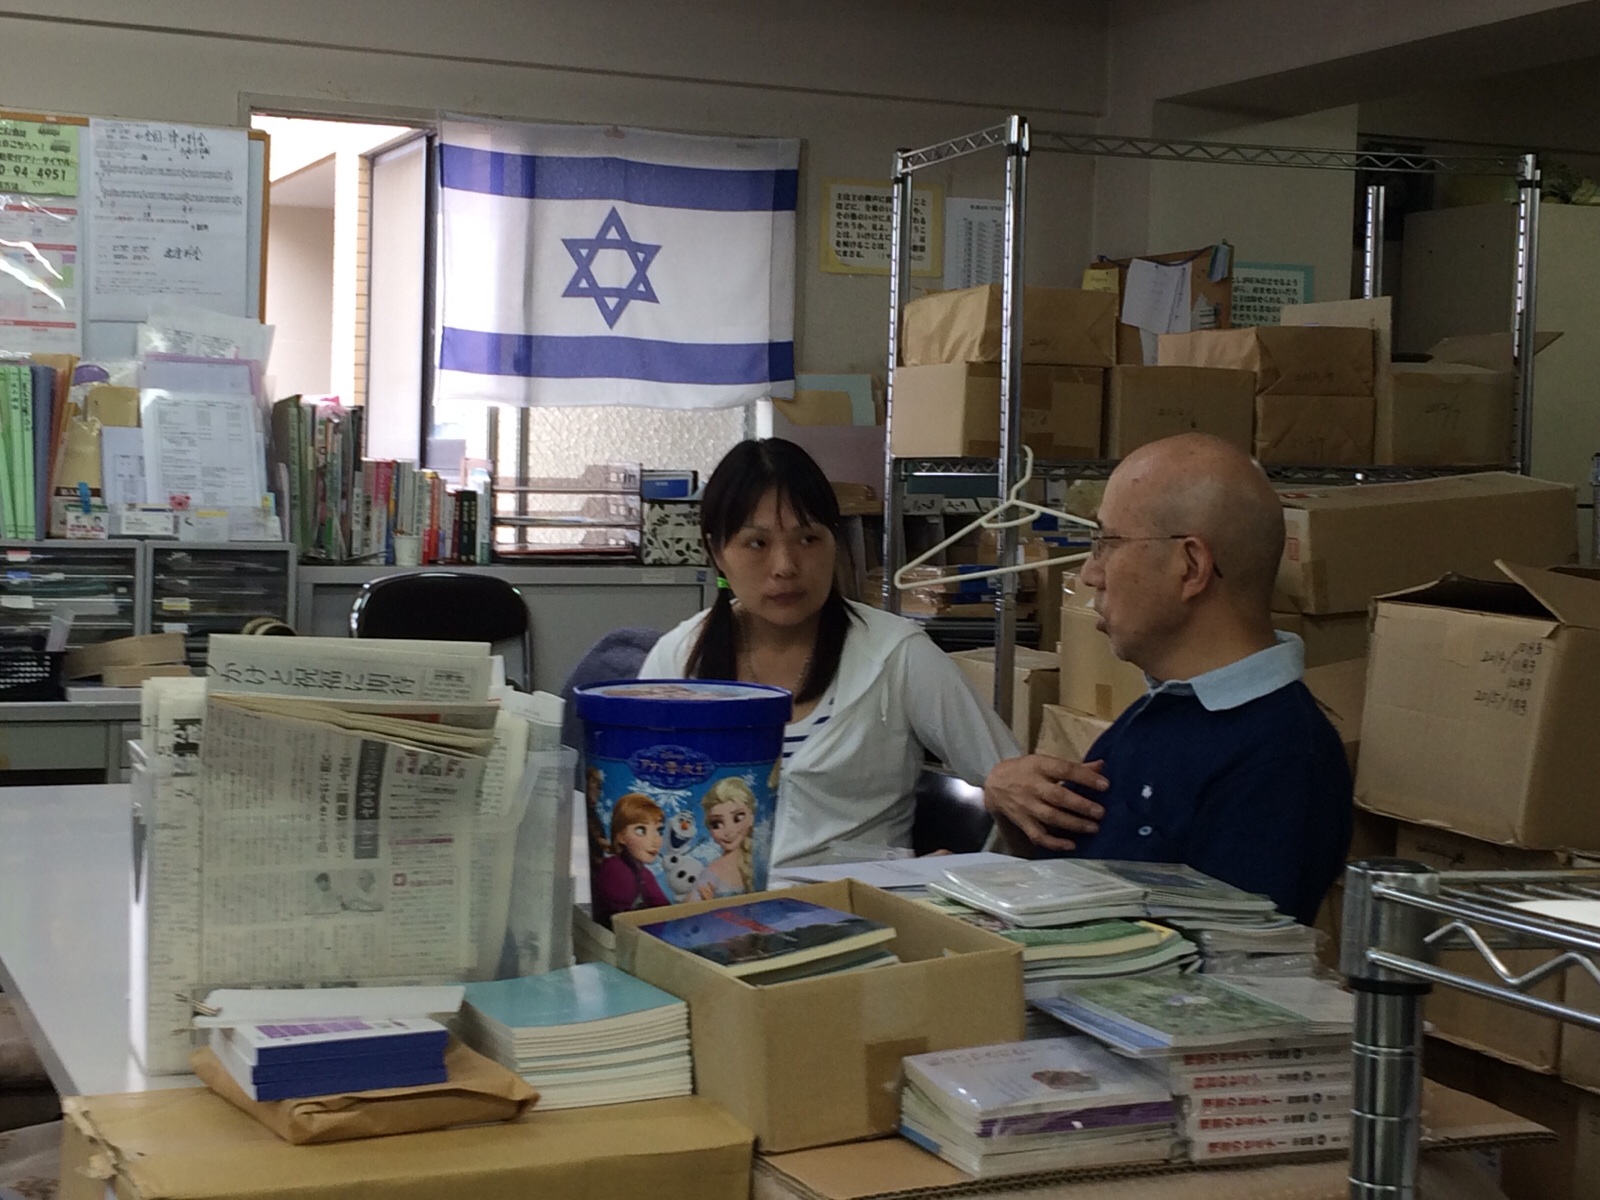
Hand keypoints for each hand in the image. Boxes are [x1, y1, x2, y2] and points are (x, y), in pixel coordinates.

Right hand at [983, 754, 1107, 852]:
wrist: (995, 785)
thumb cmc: (1026, 771)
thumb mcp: (1045, 762)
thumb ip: (1074, 767)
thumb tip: (1102, 766)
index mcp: (1040, 766)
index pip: (1065, 770)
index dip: (1085, 778)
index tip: (1106, 785)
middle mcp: (1033, 786)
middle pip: (1058, 797)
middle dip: (1081, 805)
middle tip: (1101, 813)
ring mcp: (1026, 806)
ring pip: (1051, 817)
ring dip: (1073, 824)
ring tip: (1093, 828)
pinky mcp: (1022, 822)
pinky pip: (1038, 835)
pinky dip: (1054, 843)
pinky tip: (1071, 845)